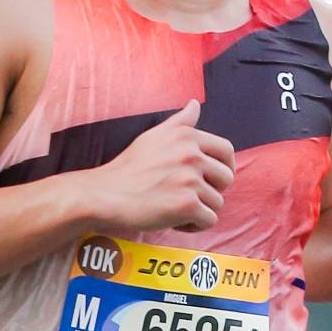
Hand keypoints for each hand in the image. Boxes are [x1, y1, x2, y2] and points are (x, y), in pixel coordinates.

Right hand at [83, 100, 233, 237]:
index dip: (225, 167)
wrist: (104, 195)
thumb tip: (195, 104)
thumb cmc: (127, 168)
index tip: (215, 179)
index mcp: (186, 136)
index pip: (226, 150)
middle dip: (212, 190)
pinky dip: (193, 226)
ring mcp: (190, 179)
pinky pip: (209, 221)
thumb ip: (179, 123)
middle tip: (189, 196)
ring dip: (199, 211)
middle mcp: (191, 154)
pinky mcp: (187, 204)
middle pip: (226, 178)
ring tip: (174, 209)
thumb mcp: (152, 137)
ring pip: (217, 202)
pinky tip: (173, 221)